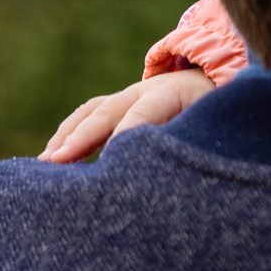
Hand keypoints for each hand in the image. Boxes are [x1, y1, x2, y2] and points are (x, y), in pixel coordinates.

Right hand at [39, 70, 215, 162]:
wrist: (223, 88)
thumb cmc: (224, 119)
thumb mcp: (221, 129)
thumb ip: (202, 145)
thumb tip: (191, 181)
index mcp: (177, 92)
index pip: (147, 110)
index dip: (127, 132)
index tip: (110, 157)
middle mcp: (149, 90)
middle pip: (110, 109)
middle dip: (82, 135)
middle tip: (56, 162)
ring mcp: (132, 96)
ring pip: (93, 112)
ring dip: (68, 136)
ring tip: (46, 164)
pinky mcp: (122, 108)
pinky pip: (90, 118)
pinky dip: (70, 137)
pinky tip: (53, 160)